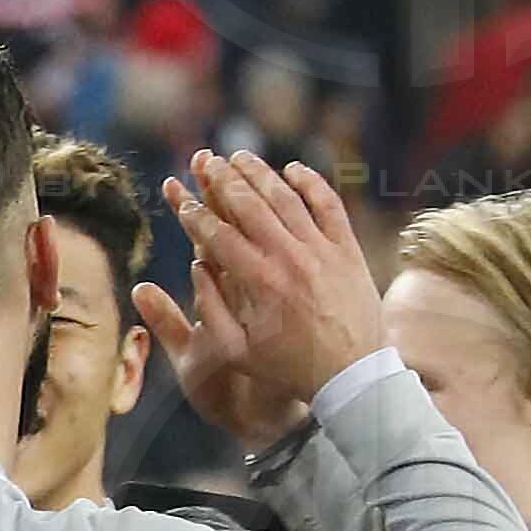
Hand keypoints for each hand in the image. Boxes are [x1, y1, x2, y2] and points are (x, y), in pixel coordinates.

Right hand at [151, 151, 386, 448]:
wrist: (352, 374)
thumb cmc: (289, 367)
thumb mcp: (237, 351)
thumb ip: (210, 310)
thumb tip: (197, 266)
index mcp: (259, 282)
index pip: (217, 235)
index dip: (194, 211)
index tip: (178, 195)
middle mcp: (290, 257)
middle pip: (249, 205)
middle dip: (222, 179)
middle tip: (204, 160)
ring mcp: (322, 250)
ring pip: (286, 198)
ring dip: (260, 173)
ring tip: (239, 156)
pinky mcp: (348, 249)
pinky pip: (329, 205)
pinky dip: (311, 183)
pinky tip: (293, 169)